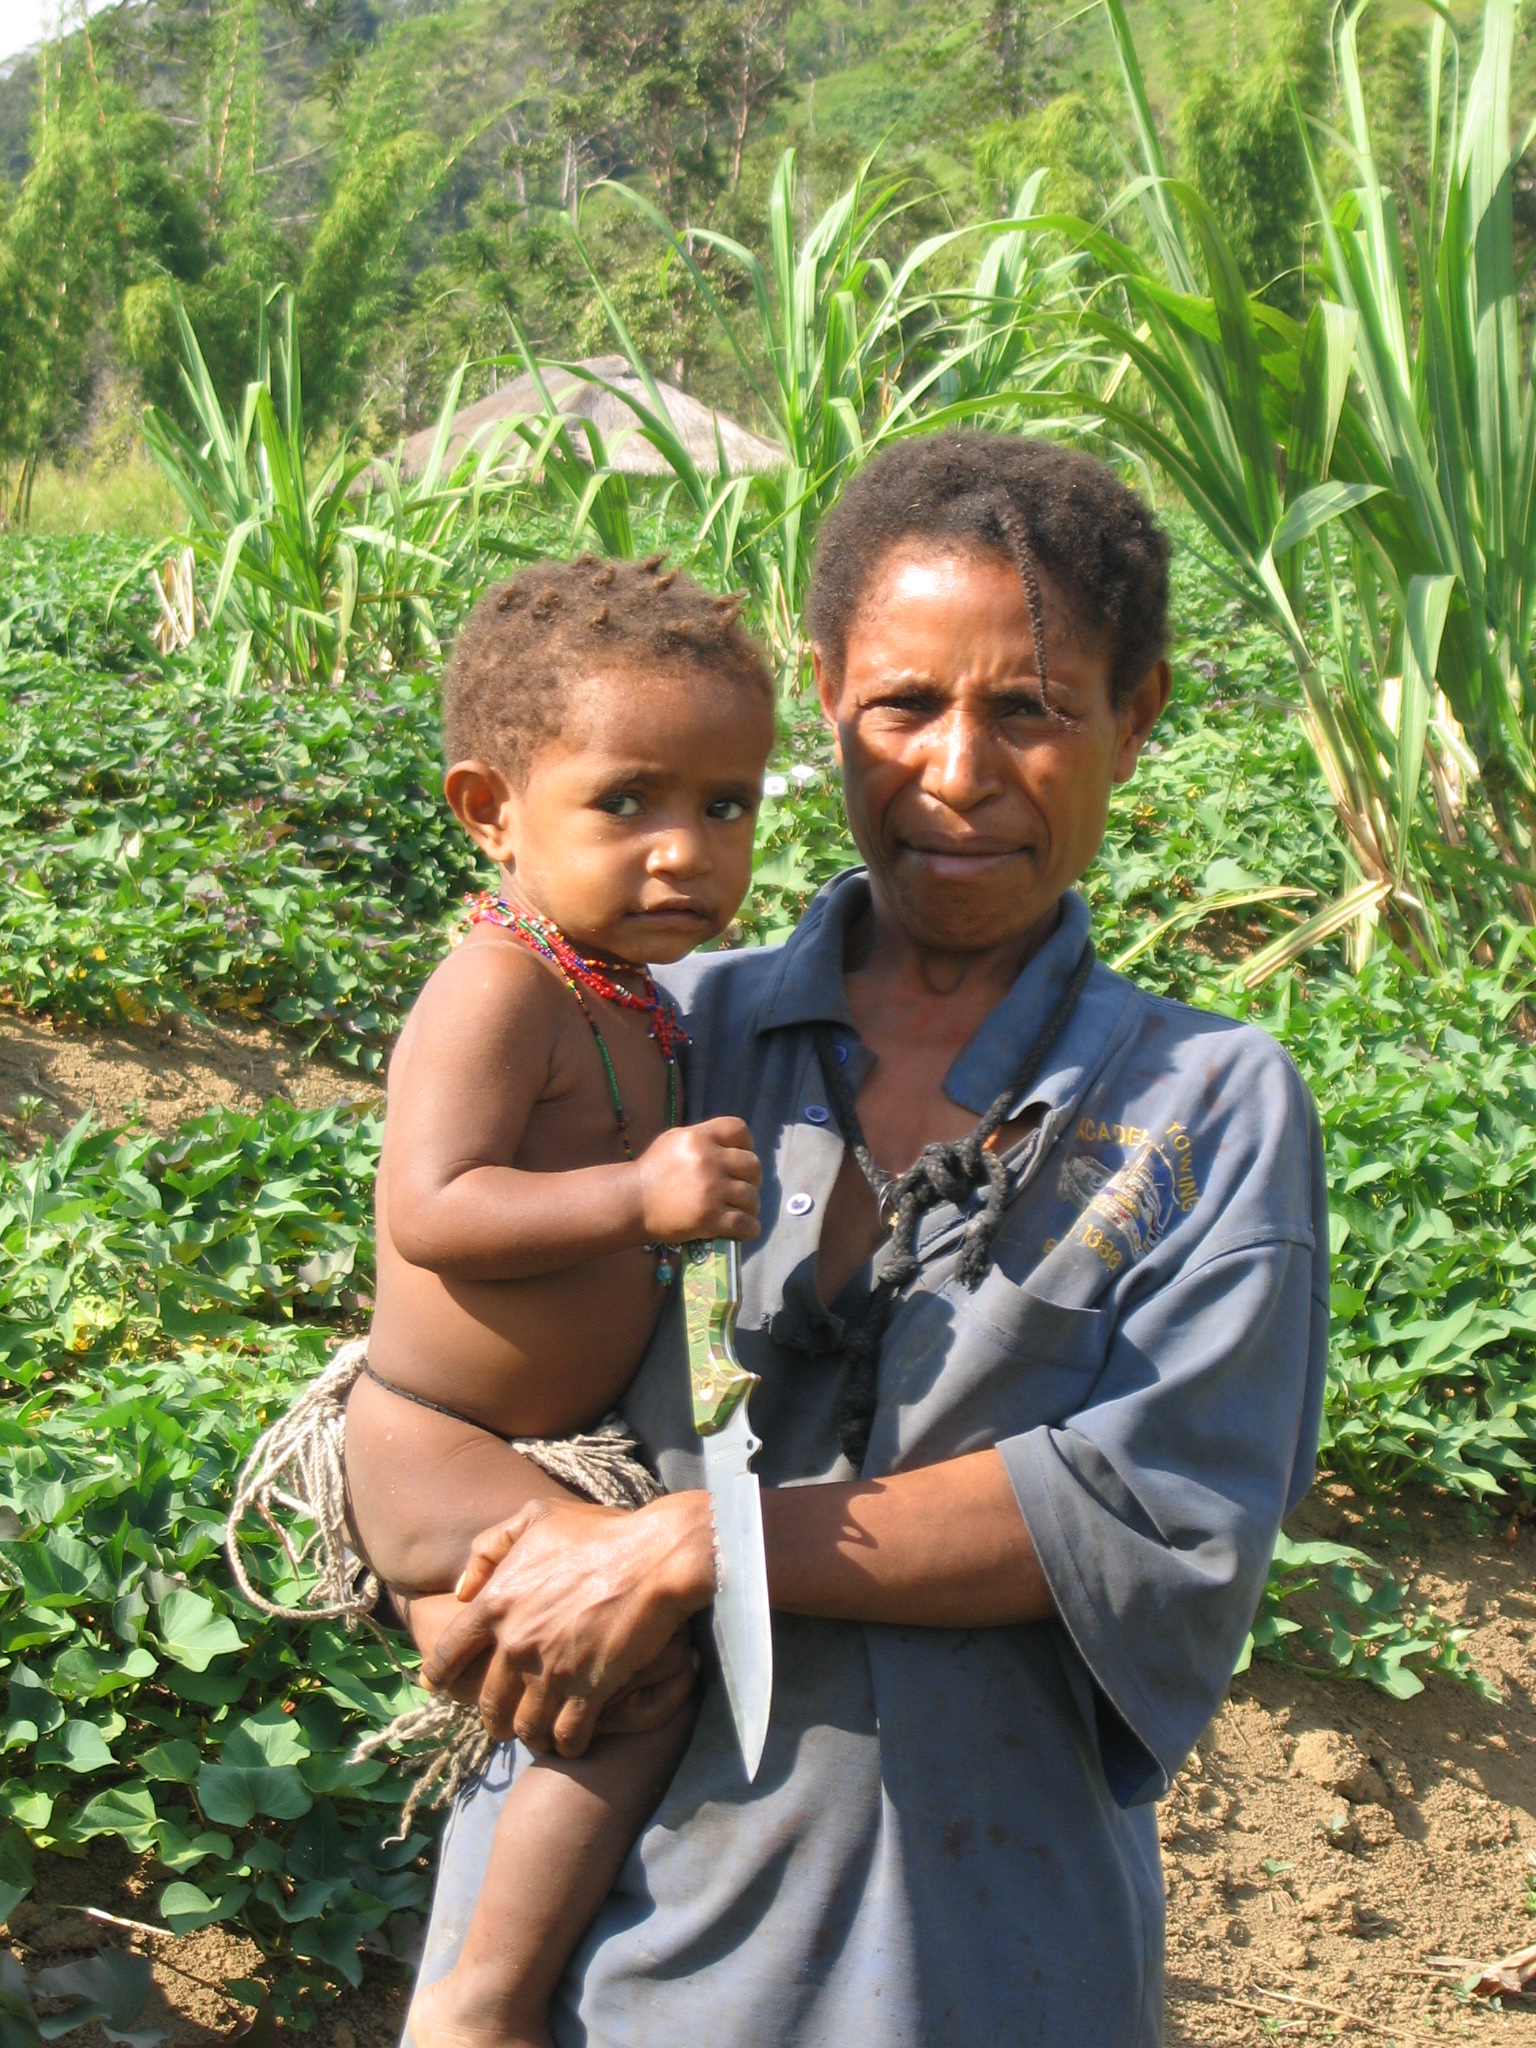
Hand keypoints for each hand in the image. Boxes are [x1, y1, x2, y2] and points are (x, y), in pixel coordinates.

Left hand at [423, 1492, 715, 1755]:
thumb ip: (490, 1547)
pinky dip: (564, 1745)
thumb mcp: (536, 1517)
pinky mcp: (588, 1691)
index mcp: (496, 1603)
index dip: (439, 1675)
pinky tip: (570, 1742)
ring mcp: (551, 1672)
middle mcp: (515, 1643)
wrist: (657, 1555)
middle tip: (499, 1719)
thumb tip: (463, 1589)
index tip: (438, 1686)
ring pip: (523, 1726)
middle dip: (490, 1716)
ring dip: (528, 1734)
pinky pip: (565, 1737)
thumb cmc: (600, 1532)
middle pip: (487, 1702)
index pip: (448, 1653)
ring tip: (535, 1733)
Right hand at [636, 1117, 761, 1243]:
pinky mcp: (710, 1217)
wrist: (633, 1203)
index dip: (747, 1144)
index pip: (738, 1129)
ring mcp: (711, 1189)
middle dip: (752, 1179)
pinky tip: (745, 1229)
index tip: (740, 1160)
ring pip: (751, 1196)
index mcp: (699, 1137)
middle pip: (752, 1165)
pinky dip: (750, 1228)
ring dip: (751, 1206)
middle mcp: (708, 1160)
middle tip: (743, 1189)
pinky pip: (745, 1223)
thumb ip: (701, 1138)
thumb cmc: (652, 1172)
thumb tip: (730, 1147)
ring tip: (742, 1211)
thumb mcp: (673, 1141)